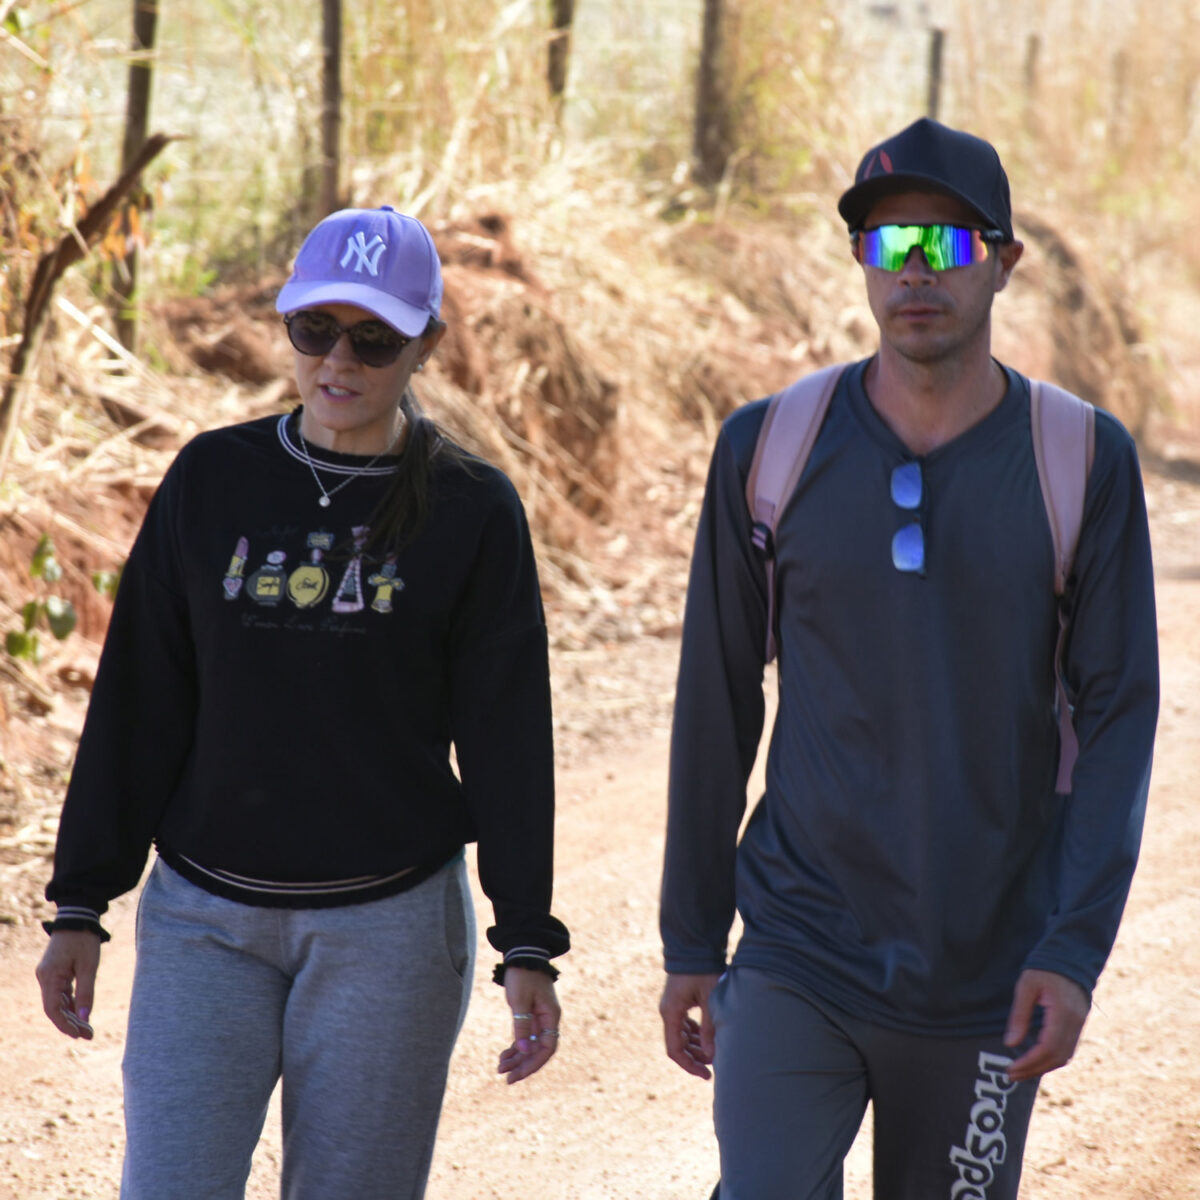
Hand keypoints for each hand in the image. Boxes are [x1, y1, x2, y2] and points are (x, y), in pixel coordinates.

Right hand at [35, 930, 100, 1039]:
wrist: (78, 917)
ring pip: (58, 1002)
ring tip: (88, 1029)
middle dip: (71, 1023)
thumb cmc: (84, 939)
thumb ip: (86, 992)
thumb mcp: (89, 966)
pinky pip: (61, 993)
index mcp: (50, 976)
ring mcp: (48, 975)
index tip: (79, 1035)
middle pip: (55, 1008)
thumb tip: (86, 1017)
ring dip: (72, 1015)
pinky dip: (71, 1004)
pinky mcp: (54, 972)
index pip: (53, 1009)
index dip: (65, 1024)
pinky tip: (82, 1013)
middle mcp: (45, 978)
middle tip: (89, 1035)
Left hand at [497, 967, 560, 1084]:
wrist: (522, 954)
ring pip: (530, 1045)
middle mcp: (548, 1020)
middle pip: (538, 1050)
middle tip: (506, 1077)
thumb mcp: (519, 1001)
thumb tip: (523, 1050)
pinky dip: (516, 1047)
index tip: (517, 1074)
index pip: (547, 1048)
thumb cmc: (522, 975)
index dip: (533, 1064)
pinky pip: (525, 1036)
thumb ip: (522, 1026)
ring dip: (517, 1058)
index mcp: (550, 1016)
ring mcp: (539, 1018)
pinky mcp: (530, 1015)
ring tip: (500, 1068)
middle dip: (523, 1065)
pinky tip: (504, 1055)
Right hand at [659, 972, 719, 1078]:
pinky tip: (709, 1037)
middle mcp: (669, 1011)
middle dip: (695, 1057)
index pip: (675, 1050)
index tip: (706, 1074)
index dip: (689, 1065)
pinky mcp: (680, 1000)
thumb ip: (709, 1027)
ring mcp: (673, 1006)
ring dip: (696, 1046)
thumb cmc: (703, 970)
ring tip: (714, 1052)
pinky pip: (685, 1024)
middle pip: (678, 1044)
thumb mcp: (709, 999)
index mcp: (671, 1012)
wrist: (695, 945)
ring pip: (682, 1035)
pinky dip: (696, 1034)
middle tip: (714, 1065)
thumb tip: (711, 1056)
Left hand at [1003, 968, 1090, 1081]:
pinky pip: (1066, 1050)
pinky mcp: (1078, 1025)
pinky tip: (1035, 1060)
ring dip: (1043, 1068)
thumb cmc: (1045, 969)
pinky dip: (1051, 1059)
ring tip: (1020, 1071)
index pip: (1048, 1047)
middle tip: (1011, 1075)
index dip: (1030, 1062)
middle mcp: (1075, 1023)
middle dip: (1034, 1069)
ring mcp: (1079, 1025)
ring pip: (1064, 1057)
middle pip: (1057, 1058)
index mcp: (1063, 1013)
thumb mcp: (1026, 986)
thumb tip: (1010, 1044)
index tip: (1011, 1068)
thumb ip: (1019, 1015)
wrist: (1070, 958)